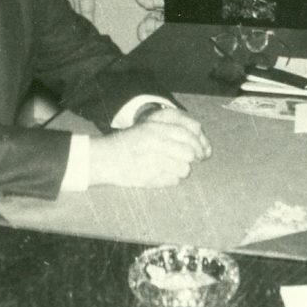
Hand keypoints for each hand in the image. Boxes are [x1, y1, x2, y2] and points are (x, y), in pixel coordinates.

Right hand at [89, 108, 210, 187]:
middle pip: (190, 153)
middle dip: (192, 159)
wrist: (105, 159)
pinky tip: (160, 175)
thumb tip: (201, 143)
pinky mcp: (151, 178)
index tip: (202, 151)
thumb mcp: (148, 126)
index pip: (189, 134)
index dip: (200, 144)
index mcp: (156, 128)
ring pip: (184, 169)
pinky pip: (174, 181)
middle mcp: (156, 142)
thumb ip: (173, 128)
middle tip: (190, 161)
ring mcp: (154, 161)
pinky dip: (171, 179)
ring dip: (181, 170)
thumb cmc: (130, 143)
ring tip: (169, 167)